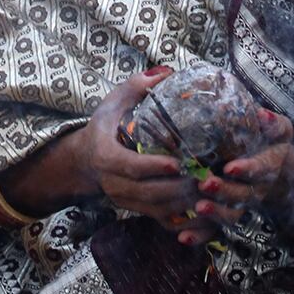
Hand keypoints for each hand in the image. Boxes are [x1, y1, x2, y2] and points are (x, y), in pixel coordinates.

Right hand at [80, 69, 202, 233]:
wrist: (85, 160)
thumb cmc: (105, 126)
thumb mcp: (114, 102)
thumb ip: (137, 86)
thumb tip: (166, 74)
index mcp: (106, 156)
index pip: (130, 166)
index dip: (153, 167)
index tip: (177, 162)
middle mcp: (113, 183)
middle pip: (147, 192)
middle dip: (177, 188)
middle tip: (204, 177)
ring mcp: (124, 201)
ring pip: (155, 208)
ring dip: (183, 202)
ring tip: (207, 189)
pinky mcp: (135, 210)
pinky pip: (159, 219)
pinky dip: (181, 217)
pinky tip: (202, 207)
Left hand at [185, 110, 293, 242]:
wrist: (283, 177)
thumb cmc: (275, 147)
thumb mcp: (280, 132)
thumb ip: (273, 124)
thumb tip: (261, 114)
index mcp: (268, 166)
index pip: (261, 168)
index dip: (248, 170)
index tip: (231, 168)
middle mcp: (256, 189)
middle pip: (242, 195)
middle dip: (225, 192)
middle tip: (206, 184)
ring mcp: (243, 205)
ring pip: (231, 215)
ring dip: (215, 214)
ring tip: (197, 208)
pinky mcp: (230, 215)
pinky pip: (218, 231)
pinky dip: (202, 236)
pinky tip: (183, 237)